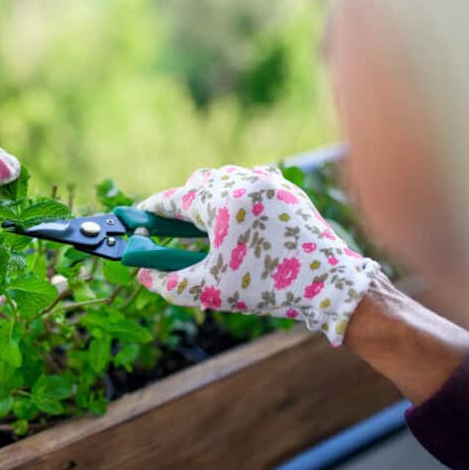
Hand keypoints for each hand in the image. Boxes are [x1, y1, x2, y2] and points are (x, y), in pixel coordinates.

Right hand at [136, 165, 378, 344]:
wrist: (330, 285)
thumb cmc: (269, 287)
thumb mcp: (209, 290)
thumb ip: (168, 282)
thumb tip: (143, 275)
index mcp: (224, 201)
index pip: (175, 198)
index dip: (152, 210)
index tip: (138, 218)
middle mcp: (246, 182)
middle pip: (199, 183)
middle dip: (182, 204)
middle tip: (171, 230)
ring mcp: (271, 182)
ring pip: (226, 180)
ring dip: (209, 199)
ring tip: (206, 229)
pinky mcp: (289, 191)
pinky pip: (252, 183)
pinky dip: (236, 198)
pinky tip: (238, 225)